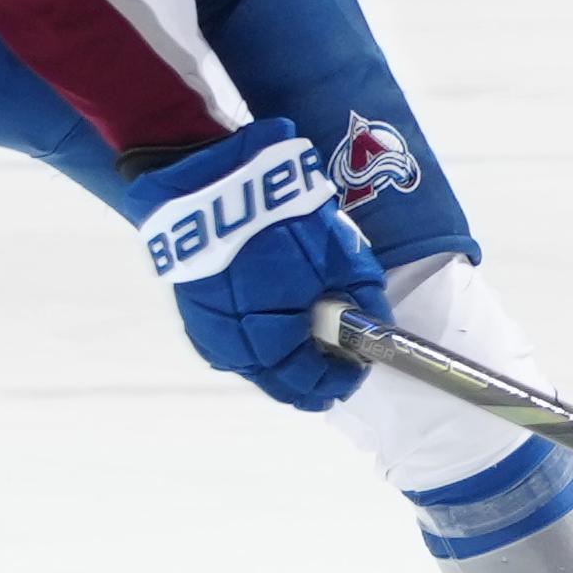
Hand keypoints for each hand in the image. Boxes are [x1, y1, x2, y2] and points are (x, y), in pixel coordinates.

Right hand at [124, 118, 389, 408]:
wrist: (209, 190)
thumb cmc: (283, 223)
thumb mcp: (339, 256)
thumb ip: (362, 298)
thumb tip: (376, 327)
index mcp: (277, 341)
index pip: (312, 380)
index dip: (338, 380)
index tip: (356, 371)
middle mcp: (240, 350)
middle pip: (280, 383)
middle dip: (309, 382)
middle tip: (331, 378)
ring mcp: (213, 335)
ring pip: (254, 368)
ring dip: (281, 366)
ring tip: (304, 355)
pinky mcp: (196, 317)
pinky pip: (232, 347)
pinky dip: (255, 347)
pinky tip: (269, 335)